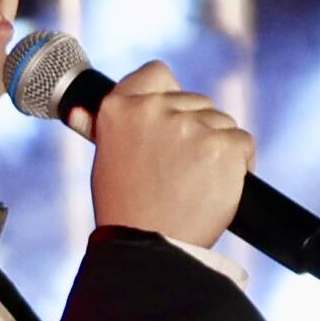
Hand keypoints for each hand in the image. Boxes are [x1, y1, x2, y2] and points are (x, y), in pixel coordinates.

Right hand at [83, 64, 254, 254]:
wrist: (149, 247)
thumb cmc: (125, 208)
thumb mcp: (106, 160)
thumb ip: (109, 129)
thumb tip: (76, 109)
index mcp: (120, 108)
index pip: (157, 74)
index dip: (168, 93)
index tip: (169, 114)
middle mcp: (155, 110)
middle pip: (198, 102)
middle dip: (197, 129)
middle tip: (181, 167)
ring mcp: (192, 127)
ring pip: (223, 123)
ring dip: (218, 147)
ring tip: (197, 181)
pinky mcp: (223, 147)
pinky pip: (243, 144)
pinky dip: (239, 164)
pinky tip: (219, 185)